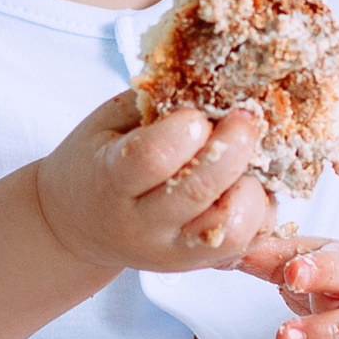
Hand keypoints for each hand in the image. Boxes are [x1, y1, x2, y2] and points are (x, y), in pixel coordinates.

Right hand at [33, 90, 278, 277]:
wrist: (77, 227)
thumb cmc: (96, 164)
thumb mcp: (107, 123)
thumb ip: (154, 103)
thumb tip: (213, 74)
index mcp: (110, 182)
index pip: (153, 157)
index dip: (187, 128)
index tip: (199, 112)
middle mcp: (143, 226)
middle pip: (199, 190)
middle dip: (234, 145)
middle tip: (245, 118)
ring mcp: (174, 253)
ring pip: (233, 230)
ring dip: (254, 188)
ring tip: (248, 162)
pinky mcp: (200, 264)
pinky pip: (249, 244)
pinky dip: (262, 213)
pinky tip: (249, 186)